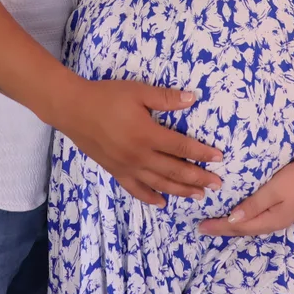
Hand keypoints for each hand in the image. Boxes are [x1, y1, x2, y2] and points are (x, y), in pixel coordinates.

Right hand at [55, 77, 223, 205]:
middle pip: (175, 170)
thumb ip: (165, 98)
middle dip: (198, 178)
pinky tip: (162, 202)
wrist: (74, 109)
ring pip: (159, 184)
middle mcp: (140, 156)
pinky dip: (151, 197)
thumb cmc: (107, 96)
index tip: (219, 158)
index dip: (202, 152)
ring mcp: (127, 167)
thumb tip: (192, 99)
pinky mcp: (116, 171)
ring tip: (198, 195)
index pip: (182, 146)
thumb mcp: (137, 91)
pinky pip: (136, 189)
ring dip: (181, 190)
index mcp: (147, 134)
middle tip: (217, 184)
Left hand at [197, 154, 293, 236]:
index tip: (201, 226)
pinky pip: (256, 219)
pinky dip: (243, 219)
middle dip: (223, 229)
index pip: (239, 226)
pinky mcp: (281, 209)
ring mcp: (279, 216)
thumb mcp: (273, 191)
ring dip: (233, 225)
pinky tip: (238, 215)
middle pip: (244, 229)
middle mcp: (274, 222)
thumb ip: (253, 205)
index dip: (220, 226)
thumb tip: (232, 219)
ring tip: (217, 224)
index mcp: (271, 220)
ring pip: (250, 225)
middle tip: (203, 227)